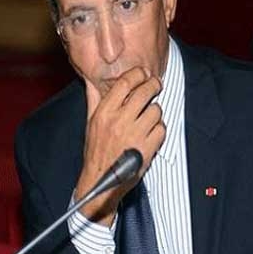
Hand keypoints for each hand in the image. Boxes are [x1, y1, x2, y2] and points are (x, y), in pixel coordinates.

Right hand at [74, 67, 165, 225]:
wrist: (101, 180)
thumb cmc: (95, 151)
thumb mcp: (90, 122)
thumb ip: (94, 99)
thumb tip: (91, 80)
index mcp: (104, 112)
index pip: (125, 82)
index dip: (138, 74)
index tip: (143, 73)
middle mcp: (119, 121)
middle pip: (145, 92)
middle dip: (153, 85)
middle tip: (155, 85)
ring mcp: (135, 134)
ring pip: (156, 110)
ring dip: (155, 111)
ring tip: (148, 116)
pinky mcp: (148, 148)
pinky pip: (162, 129)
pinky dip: (159, 129)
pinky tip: (151, 132)